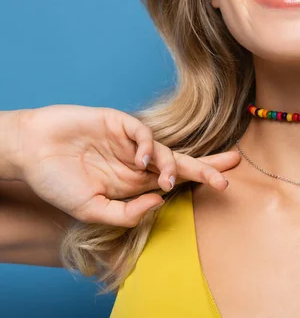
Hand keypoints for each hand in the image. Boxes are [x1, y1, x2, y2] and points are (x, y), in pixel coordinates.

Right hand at [12, 105, 239, 226]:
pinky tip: (142, 160)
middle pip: (181, 163)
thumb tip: (159, 201)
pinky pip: (143, 133)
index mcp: (134, 182)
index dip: (200, 179)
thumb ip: (126, 212)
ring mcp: (129, 142)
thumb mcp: (92, 209)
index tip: (225, 182)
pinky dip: (148, 146)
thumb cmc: (57, 182)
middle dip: (208, 164)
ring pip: (165, 151)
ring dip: (172, 165)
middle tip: (234, 165)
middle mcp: (137, 162)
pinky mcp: (118, 122)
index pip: (175, 181)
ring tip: (168, 180)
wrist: (30, 152)